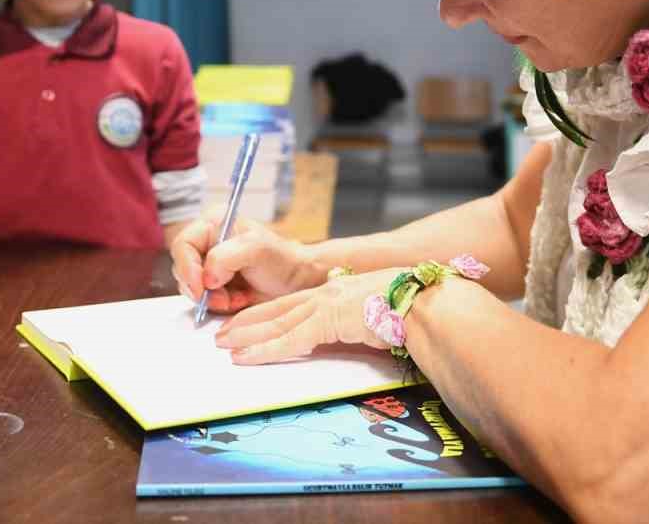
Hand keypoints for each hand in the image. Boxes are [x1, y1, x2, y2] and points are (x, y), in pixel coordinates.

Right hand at [169, 217, 317, 312]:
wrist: (297, 283)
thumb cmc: (282, 261)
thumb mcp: (257, 249)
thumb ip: (226, 256)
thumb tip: (207, 277)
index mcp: (213, 224)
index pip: (183, 245)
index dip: (187, 268)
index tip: (202, 287)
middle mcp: (207, 243)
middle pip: (183, 269)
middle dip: (201, 288)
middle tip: (223, 298)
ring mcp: (209, 266)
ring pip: (191, 288)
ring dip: (211, 299)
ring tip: (236, 298)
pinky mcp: (214, 286)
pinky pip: (202, 300)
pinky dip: (217, 306)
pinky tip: (237, 301)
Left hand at [214, 269, 401, 364]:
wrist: (426, 304)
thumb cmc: (412, 310)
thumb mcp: (379, 313)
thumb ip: (360, 321)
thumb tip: (360, 334)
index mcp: (337, 292)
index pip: (292, 304)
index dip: (265, 313)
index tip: (244, 323)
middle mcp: (327, 294)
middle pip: (277, 310)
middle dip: (247, 323)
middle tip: (222, 336)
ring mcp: (327, 305)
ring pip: (277, 322)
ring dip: (247, 336)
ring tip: (224, 346)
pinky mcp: (329, 320)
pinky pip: (290, 339)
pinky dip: (265, 349)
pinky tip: (246, 357)